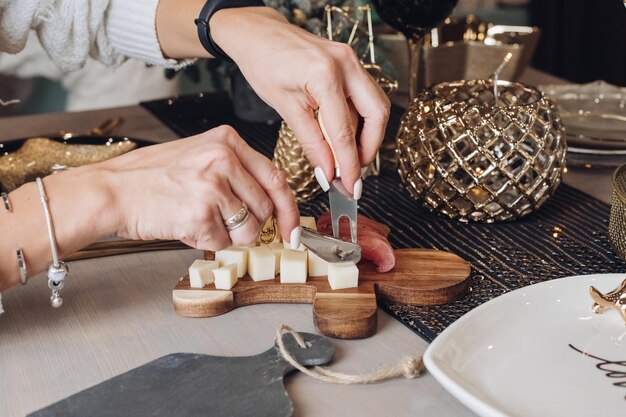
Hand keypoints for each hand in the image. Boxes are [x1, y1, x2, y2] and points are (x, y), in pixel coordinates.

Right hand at [101, 126, 299, 249]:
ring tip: (200, 220)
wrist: (111, 190)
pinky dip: (205, 241)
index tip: (292, 229)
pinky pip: (221, 242)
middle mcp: (224, 159)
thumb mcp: (199, 156)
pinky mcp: (200, 213)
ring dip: (228, 236)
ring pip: (248, 230)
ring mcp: (212, 186)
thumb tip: (269, 204)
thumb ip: (236, 173)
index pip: (276, 179)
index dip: (289, 210)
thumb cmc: (151, 177)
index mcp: (227, 141)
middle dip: (250, 226)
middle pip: (265, 209)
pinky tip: (184, 224)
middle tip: (223, 223)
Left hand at [210, 8, 390, 195]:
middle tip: (355, 172)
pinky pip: (365, 97)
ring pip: (376, 105)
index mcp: (325, 75)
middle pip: (377, 114)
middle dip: (370, 148)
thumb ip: (311, 143)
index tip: (351, 187)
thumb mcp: (285, 108)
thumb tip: (329, 173)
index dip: (350, 165)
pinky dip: (359, 121)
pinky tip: (344, 137)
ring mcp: (352, 61)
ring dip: (367, 135)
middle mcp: (347, 64)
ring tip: (348, 158)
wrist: (259, 34)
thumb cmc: (264, 64)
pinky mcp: (351, 64)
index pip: (344, 131)